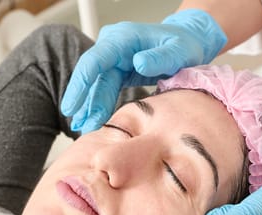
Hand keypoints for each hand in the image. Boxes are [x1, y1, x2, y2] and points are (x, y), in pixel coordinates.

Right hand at [60, 9, 226, 133]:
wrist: (190, 42)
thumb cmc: (185, 45)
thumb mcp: (179, 51)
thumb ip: (161, 57)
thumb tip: (138, 63)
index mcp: (124, 38)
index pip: (95, 60)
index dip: (81, 83)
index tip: (72, 105)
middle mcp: (115, 45)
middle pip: (91, 75)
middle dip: (83, 102)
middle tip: (78, 125)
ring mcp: (115, 58)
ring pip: (96, 84)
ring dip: (89, 107)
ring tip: (82, 129)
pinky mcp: (118, 69)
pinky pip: (104, 88)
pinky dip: (98, 105)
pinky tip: (90, 120)